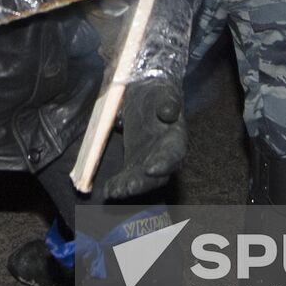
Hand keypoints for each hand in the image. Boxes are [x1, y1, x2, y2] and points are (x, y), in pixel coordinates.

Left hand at [103, 77, 185, 199]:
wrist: (146, 96)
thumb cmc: (158, 94)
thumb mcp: (164, 93)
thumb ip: (168, 102)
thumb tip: (168, 112)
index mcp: (176, 138)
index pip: (174, 154)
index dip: (164, 163)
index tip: (151, 169)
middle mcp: (166, 156)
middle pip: (158, 175)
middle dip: (144, 183)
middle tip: (130, 188)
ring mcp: (149, 162)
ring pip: (142, 180)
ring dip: (129, 187)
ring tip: (115, 192)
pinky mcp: (135, 163)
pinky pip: (128, 177)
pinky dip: (118, 185)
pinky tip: (108, 190)